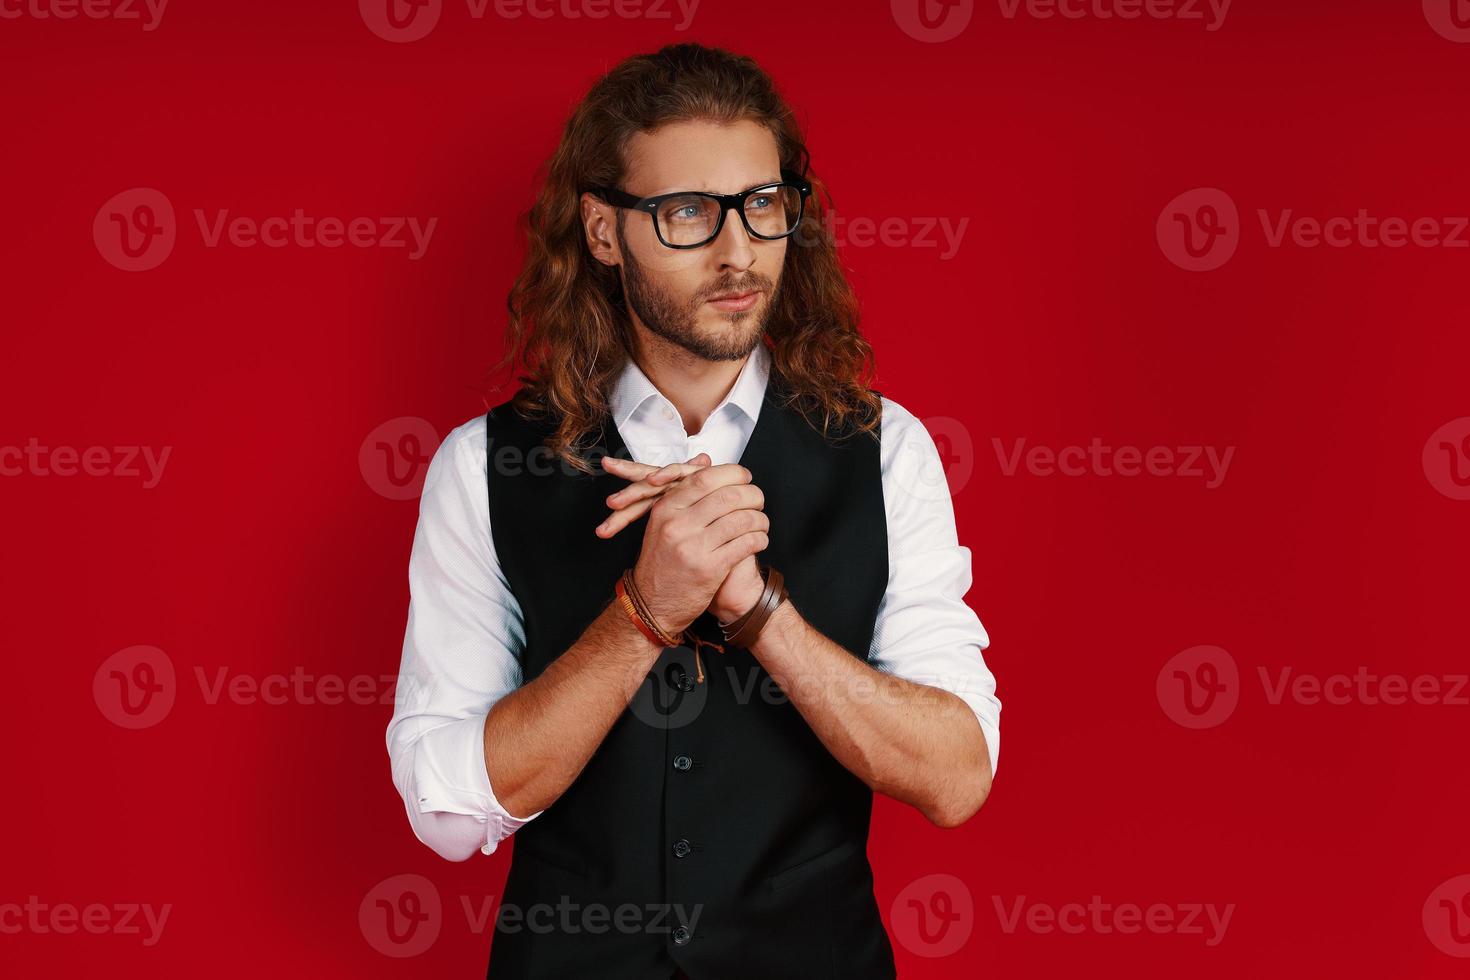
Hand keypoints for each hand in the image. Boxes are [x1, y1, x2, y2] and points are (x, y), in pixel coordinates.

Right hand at [599, 457, 768, 636]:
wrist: (652, 604)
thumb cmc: (661, 562)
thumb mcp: (663, 522)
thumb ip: (685, 492)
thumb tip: (706, 460)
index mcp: (666, 509)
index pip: (706, 479)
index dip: (733, 474)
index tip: (745, 478)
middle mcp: (678, 525)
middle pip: (729, 496)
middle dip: (752, 495)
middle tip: (759, 500)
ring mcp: (693, 547)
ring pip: (741, 519)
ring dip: (759, 519)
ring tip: (761, 523)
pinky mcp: (710, 568)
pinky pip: (745, 544)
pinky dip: (759, 539)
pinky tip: (759, 540)